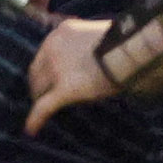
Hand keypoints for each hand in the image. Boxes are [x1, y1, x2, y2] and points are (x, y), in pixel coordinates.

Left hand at [26, 18, 122, 133]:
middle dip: (39, 86)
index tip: (47, 80)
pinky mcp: (65, 88)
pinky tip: (32, 129)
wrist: (130, 48)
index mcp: (62, 32)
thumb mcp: (99, 33)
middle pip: (36, 72)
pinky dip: (36, 119)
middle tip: (43, 98)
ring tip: (40, 113)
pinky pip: (44, 106)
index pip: (43, 55)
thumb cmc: (124, 42)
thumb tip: (91, 58)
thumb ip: (86, 44)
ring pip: (39, 89)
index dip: (43, 70)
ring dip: (39, 100)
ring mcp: (57, 68)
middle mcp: (53, 48)